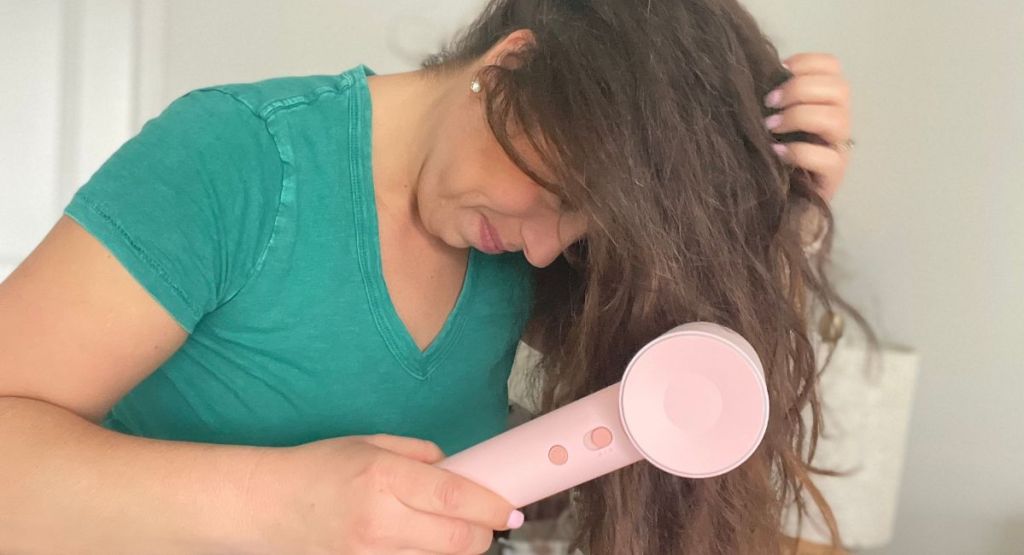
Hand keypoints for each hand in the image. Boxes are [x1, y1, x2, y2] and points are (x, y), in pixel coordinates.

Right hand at [244, 434, 521, 553]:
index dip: (491, 507)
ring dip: (456, 548)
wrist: (267, 505)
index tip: (510, 509)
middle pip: (456, 540)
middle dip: (482, 534)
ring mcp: (369, 553)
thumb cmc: (318, 468)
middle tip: (488, 523)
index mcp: (384, 477)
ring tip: (452, 531)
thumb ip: (418, 454)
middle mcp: (380, 520)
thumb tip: (455, 469)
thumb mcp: (370, 444)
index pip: (454, 498)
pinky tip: (421, 543)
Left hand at [763, 52, 852, 202]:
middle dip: (800, 89)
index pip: (832, 66)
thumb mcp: (770, 117)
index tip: (778, 71)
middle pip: (839, 88)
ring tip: (771, 127)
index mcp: (825, 100)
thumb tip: (757, 72)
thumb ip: (772, 95)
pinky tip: (777, 152)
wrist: (774, 200)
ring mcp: (839, 148)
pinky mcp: (833, 175)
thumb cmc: (770, 152)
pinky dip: (799, 151)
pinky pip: (827, 158)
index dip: (806, 63)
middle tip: (769, 104)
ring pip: (837, 119)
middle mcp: (838, 120)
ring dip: (800, 116)